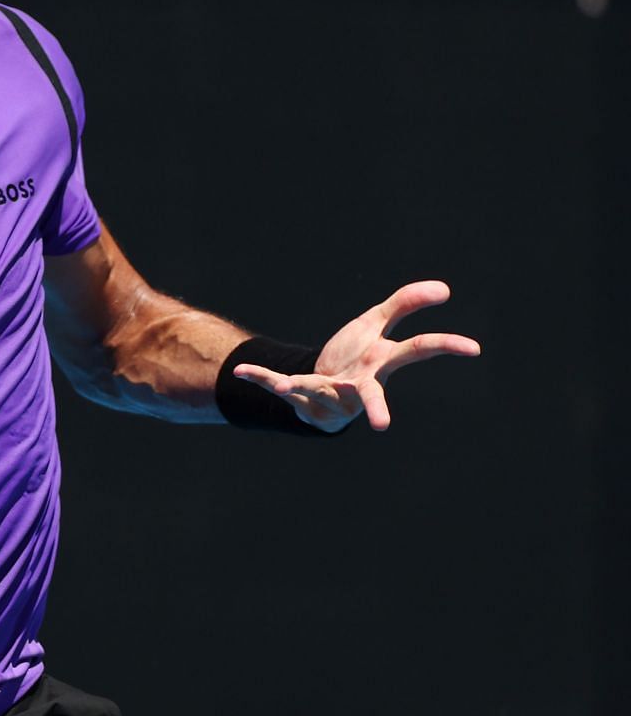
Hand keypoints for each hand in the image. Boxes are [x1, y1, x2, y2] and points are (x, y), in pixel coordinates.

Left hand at [232, 281, 481, 432]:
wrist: (320, 388)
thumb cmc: (354, 358)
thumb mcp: (375, 324)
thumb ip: (405, 304)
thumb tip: (444, 288)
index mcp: (380, 363)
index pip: (418, 351)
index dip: (446, 346)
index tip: (474, 348)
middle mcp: (358, 385)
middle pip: (371, 394)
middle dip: (375, 408)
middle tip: (382, 427)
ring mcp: (329, 394)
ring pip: (317, 391)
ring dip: (300, 387)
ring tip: (284, 385)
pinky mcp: (300, 396)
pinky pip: (278, 384)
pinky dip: (260, 376)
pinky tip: (241, 371)